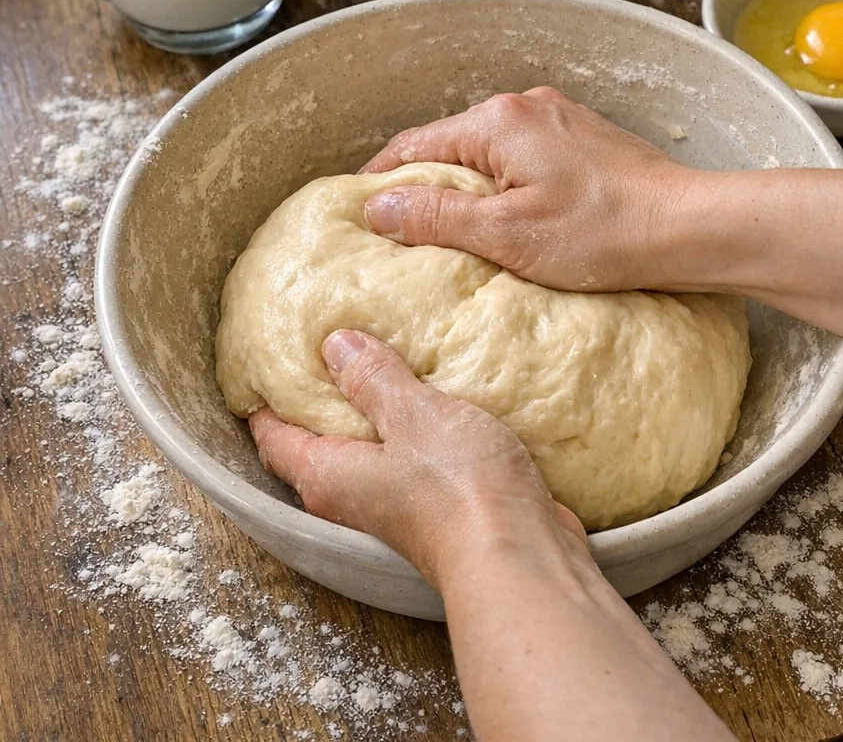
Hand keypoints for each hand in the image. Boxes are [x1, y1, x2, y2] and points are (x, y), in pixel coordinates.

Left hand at [249, 329, 585, 588]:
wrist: (522, 553)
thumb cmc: (457, 487)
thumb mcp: (413, 415)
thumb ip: (374, 379)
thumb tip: (334, 345)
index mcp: (327, 474)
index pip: (273, 436)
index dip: (264, 397)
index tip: (267, 357)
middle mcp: (351, 496)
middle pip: (318, 443)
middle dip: (321, 398)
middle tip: (327, 345)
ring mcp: (394, 504)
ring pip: (367, 450)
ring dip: (373, 413)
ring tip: (382, 361)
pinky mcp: (434, 506)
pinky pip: (408, 458)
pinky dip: (411, 429)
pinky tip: (431, 399)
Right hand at [359, 87, 699, 291]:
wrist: (689, 226)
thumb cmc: (600, 233)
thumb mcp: (505, 233)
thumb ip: (435, 216)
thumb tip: (377, 206)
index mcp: (497, 121)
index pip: (414, 145)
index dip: (381, 179)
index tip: (359, 212)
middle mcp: (525, 106)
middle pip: (452, 144)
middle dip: (424, 183)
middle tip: (401, 229)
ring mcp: (560, 119)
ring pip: (490, 151)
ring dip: (467, 185)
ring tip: (451, 230)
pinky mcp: (585, 139)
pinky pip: (525, 157)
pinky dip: (504, 184)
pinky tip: (509, 217)